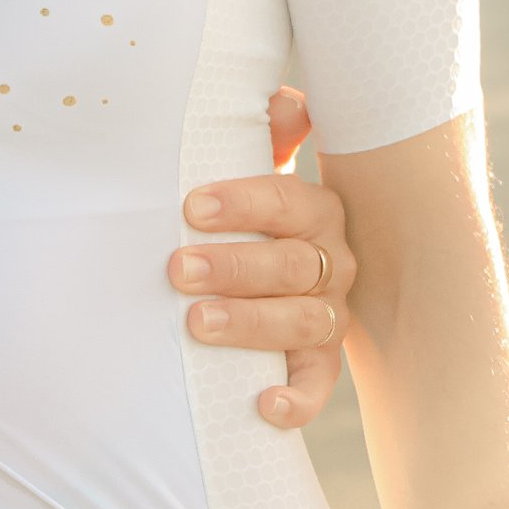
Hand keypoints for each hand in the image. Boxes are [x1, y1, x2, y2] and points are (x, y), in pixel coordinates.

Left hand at [166, 88, 354, 430]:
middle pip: (291, 264)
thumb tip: (286, 103)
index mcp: (315, 210)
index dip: (243, 203)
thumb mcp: (255, 166)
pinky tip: (265, 406)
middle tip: (178, 269)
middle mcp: (331, 261)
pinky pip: (319, 384)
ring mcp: (328, 314)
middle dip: (233, 266)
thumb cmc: (254, 213)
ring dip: (249, 323)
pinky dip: (297, 399)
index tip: (192, 207)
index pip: (287, 200)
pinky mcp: (320, 362)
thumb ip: (266, 130)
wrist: (280, 274)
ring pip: (301, 321)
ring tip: (197, 323)